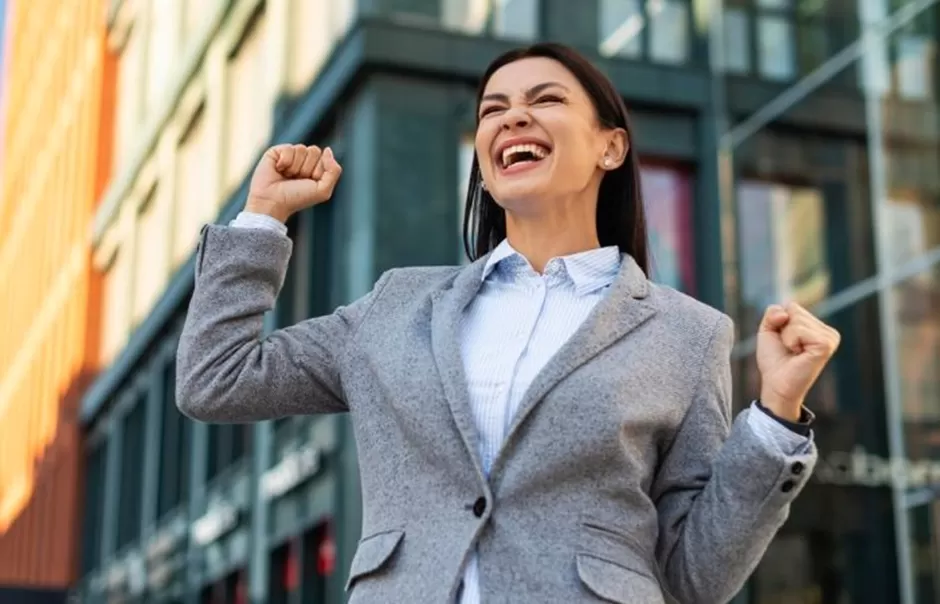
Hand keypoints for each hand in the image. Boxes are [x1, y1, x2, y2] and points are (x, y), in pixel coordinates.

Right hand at [246, 144, 342, 222]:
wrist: (272, 202)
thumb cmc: (296, 199)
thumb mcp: (323, 190)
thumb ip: (334, 170)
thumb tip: (328, 149)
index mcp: (315, 169)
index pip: (325, 157)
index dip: (318, 171)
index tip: (308, 183)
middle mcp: (303, 161)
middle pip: (314, 150)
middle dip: (307, 168)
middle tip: (296, 180)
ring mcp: (289, 155)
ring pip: (301, 148)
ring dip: (295, 166)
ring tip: (287, 176)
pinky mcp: (276, 152)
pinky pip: (288, 148)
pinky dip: (285, 161)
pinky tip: (278, 169)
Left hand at [756, 302, 840, 420]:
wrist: (776, 383)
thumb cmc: (774, 360)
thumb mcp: (768, 330)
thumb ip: (773, 312)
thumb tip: (785, 313)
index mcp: (817, 326)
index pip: (791, 306)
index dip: (778, 323)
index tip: (784, 342)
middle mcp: (827, 330)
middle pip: (794, 310)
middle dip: (782, 329)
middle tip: (788, 349)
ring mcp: (829, 337)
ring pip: (795, 318)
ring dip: (786, 337)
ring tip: (794, 352)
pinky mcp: (826, 344)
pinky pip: (799, 329)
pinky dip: (791, 341)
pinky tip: (799, 354)